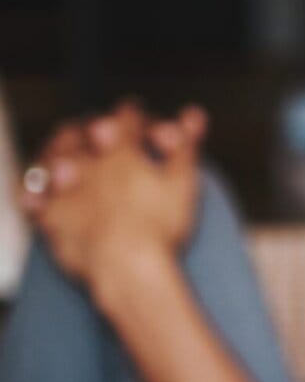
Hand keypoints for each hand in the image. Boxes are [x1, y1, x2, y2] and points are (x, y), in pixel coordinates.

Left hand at [26, 102, 208, 295]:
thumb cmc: (161, 226)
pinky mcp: (50, 216)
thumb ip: (186, 145)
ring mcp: (64, 188)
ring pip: (53, 156)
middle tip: (101, 132)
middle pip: (83, 130)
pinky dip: (37, 191)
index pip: (127, 117)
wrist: (127, 267)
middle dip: (92, 128)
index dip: (136, 116)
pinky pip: (34, 196)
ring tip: (71, 158)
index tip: (140, 119)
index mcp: (122, 150)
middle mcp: (88, 162)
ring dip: (60, 151)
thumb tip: (193, 114)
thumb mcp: (183, 182)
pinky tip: (45, 193)